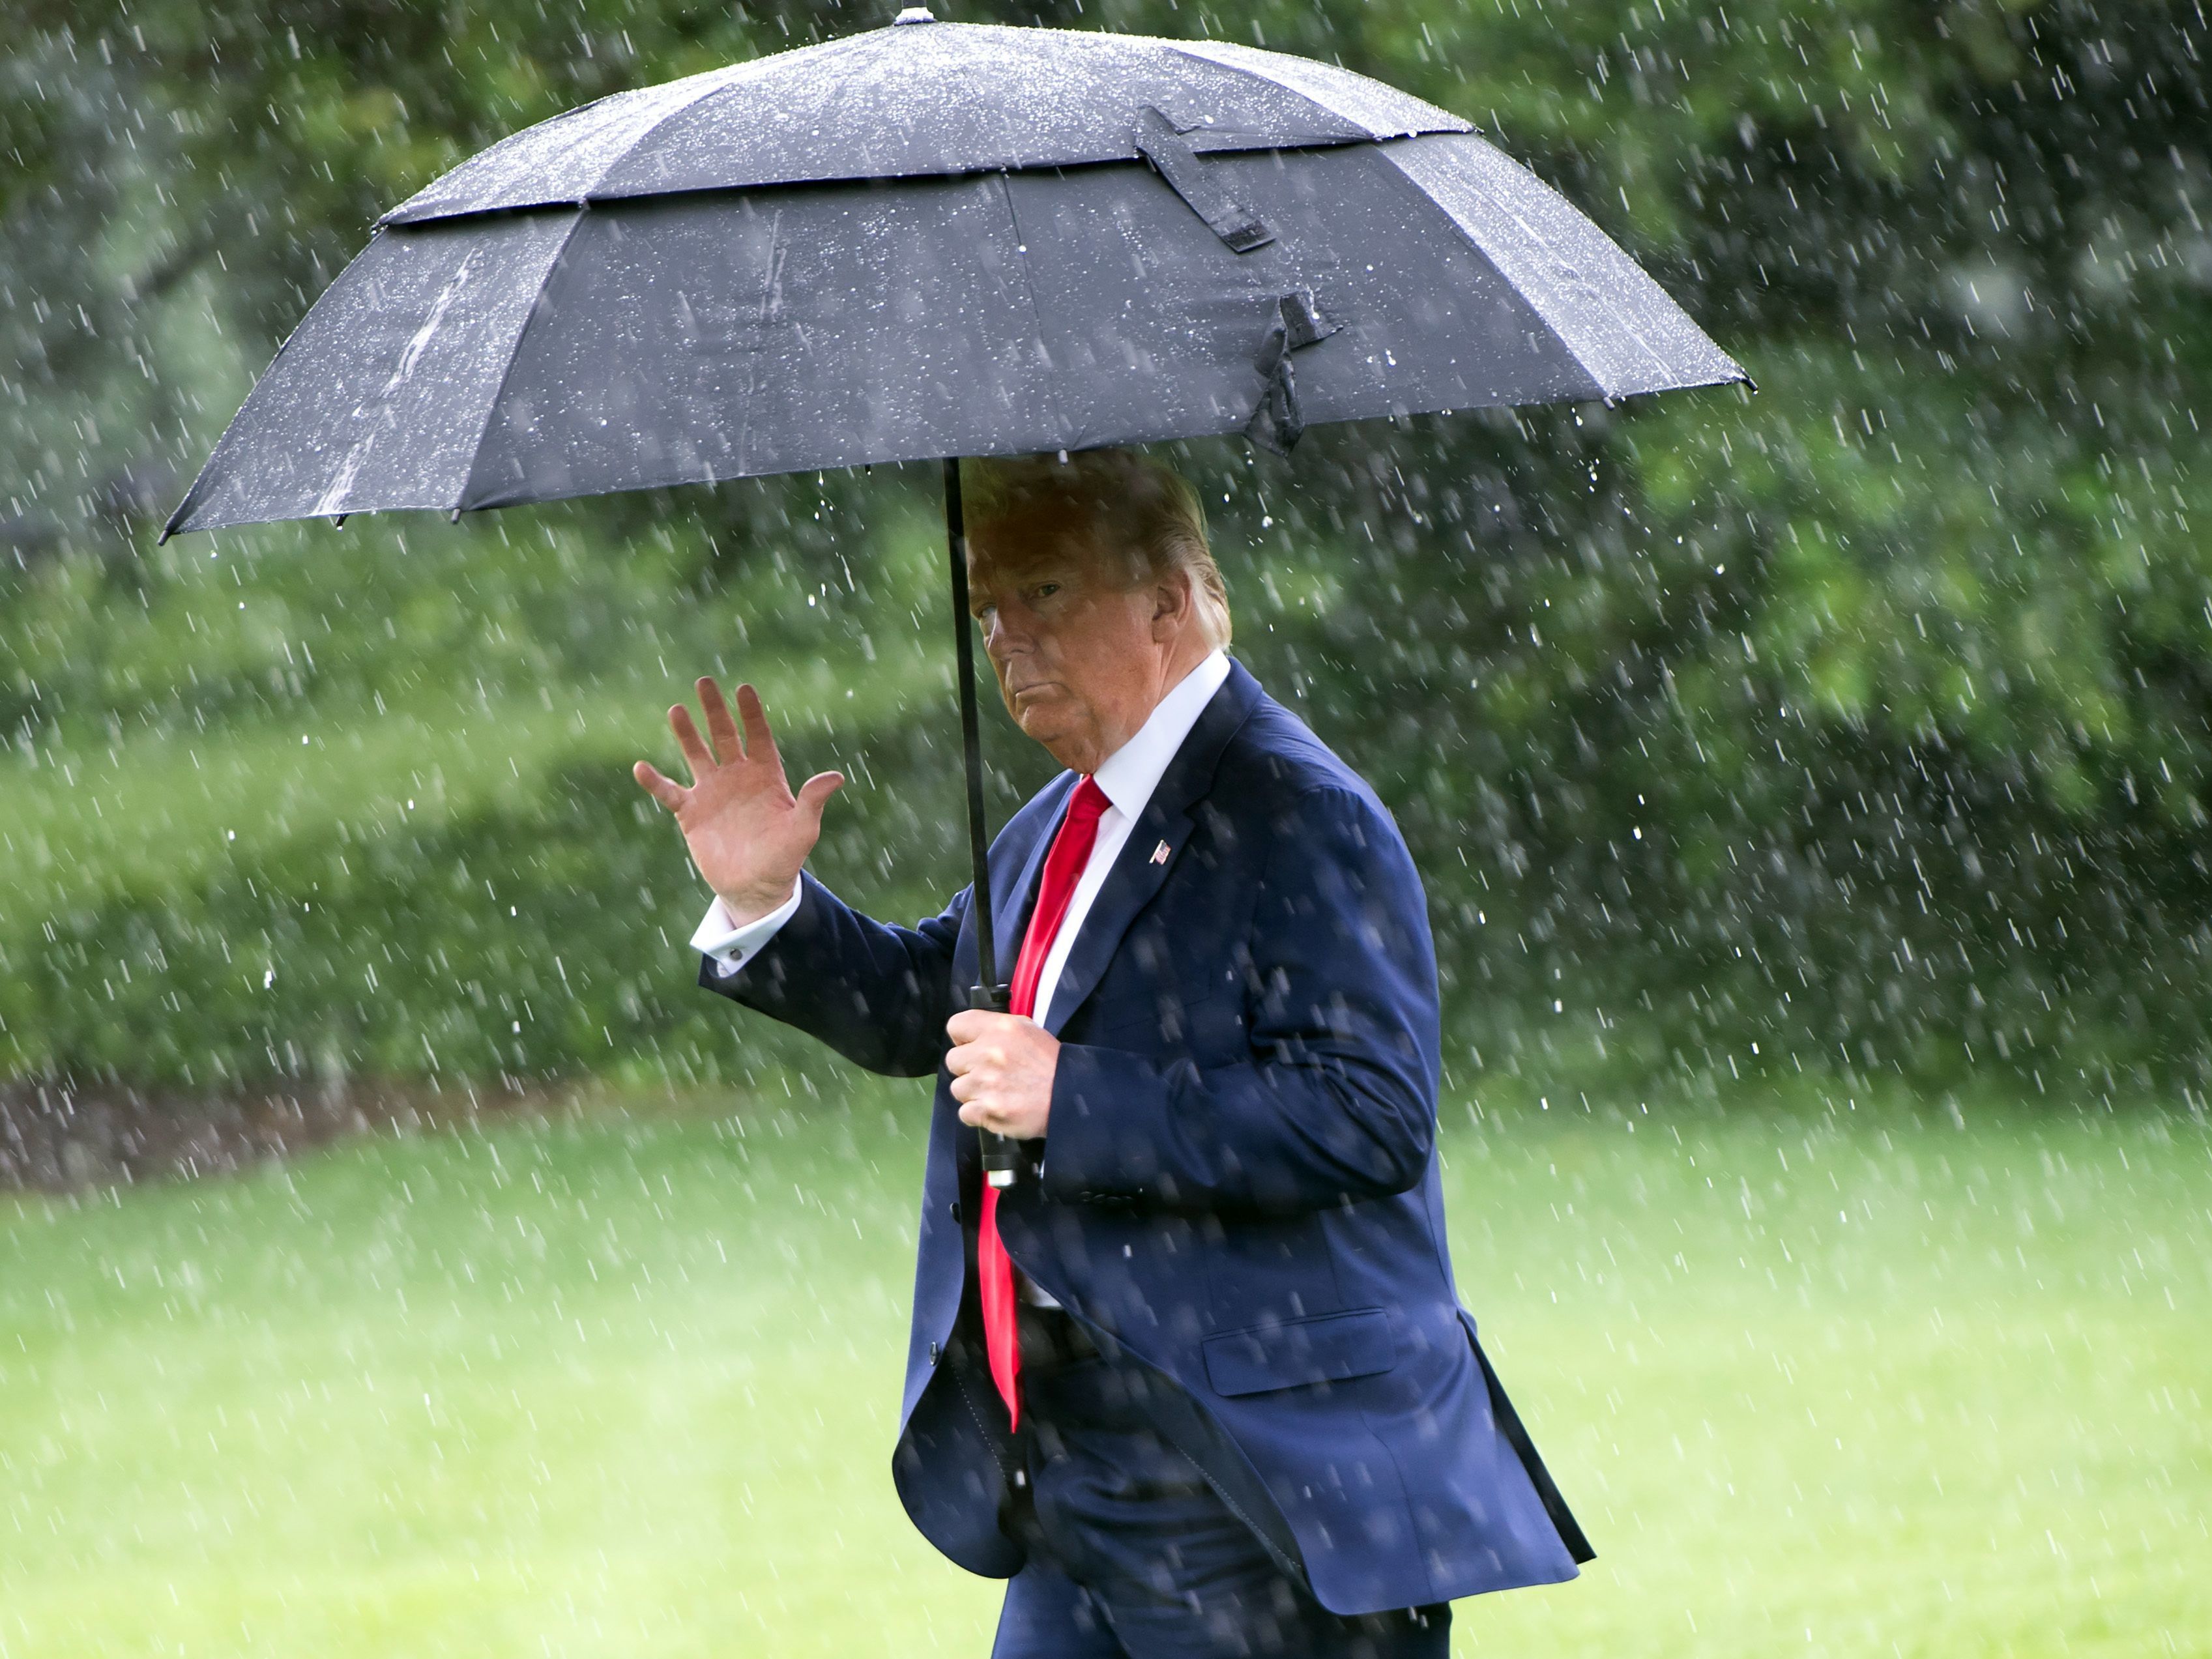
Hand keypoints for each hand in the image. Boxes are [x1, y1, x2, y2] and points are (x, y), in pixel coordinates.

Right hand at [633, 678, 844, 922]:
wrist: (755, 887)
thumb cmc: (784, 858)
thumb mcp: (803, 830)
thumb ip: (813, 801)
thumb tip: (836, 777)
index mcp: (766, 775)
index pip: (758, 736)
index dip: (751, 713)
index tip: (743, 688)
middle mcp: (737, 777)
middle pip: (725, 735)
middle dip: (715, 710)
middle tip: (704, 682)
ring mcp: (712, 792)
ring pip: (697, 754)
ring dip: (686, 734)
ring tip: (676, 710)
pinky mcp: (691, 813)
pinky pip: (669, 792)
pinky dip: (655, 782)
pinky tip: (640, 767)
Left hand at [946, 1010, 1058, 1139]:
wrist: (1070, 1096)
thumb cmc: (1051, 1064)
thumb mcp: (1027, 1030)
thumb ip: (996, 1029)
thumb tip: (973, 1036)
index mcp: (999, 1028)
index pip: (955, 1026)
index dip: (963, 1039)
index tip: (972, 1048)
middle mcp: (988, 1052)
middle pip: (953, 1060)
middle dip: (968, 1069)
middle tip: (989, 1074)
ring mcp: (985, 1082)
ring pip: (958, 1089)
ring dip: (974, 1093)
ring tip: (998, 1093)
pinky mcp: (987, 1109)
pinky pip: (965, 1112)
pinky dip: (979, 1114)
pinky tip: (997, 1108)